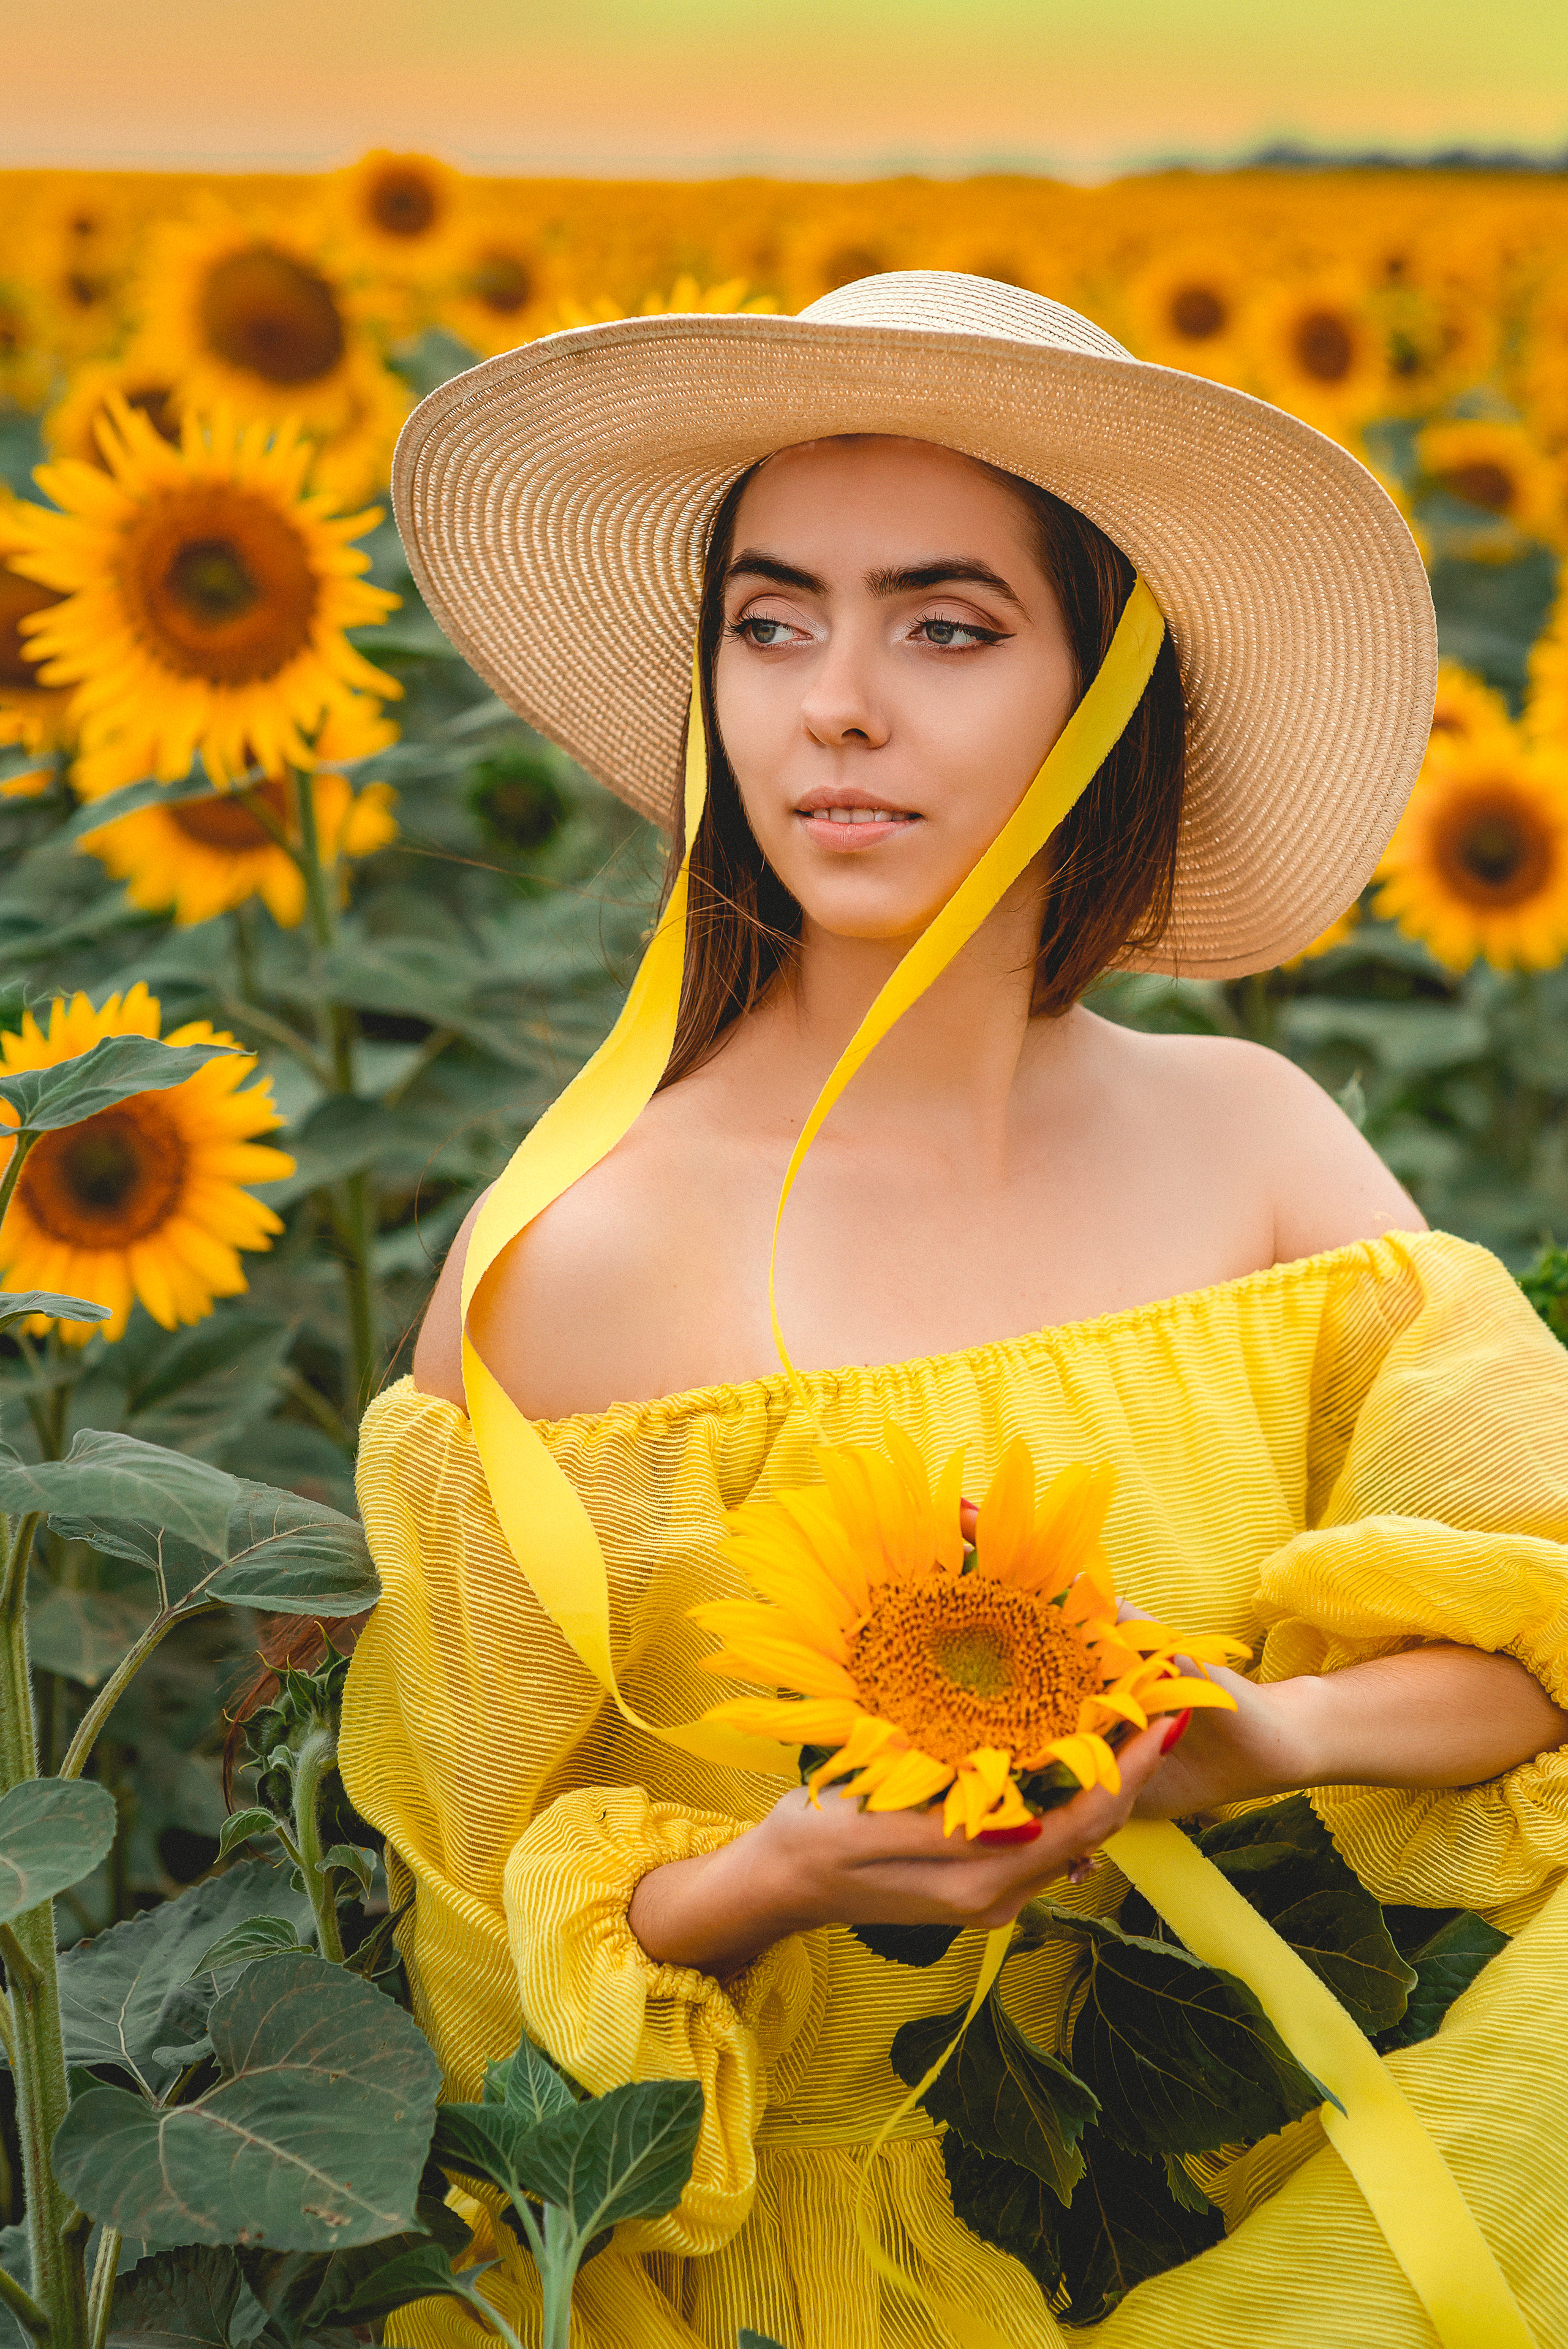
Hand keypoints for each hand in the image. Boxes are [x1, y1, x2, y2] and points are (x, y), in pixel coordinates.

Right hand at [629, 1718, 1176, 1978]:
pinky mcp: (978, 1879)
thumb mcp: (872, 1824)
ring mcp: (991, 1892)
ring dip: (1104, 1778)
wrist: (777, 1885)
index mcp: (984, 1882)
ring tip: (1128, 1716)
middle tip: (1160, 1705)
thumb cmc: (813, 1842)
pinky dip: (1068, 1790)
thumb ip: (951, 1825)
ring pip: (1074, 1832)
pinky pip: (1045, 1832)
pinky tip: (1068, 1747)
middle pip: (1093, 1830)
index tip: (1164, 1718)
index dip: (1131, 1769)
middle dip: (1131, 1770)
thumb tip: (1028, 1815)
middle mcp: (1001, 1896)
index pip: (1085, 1823)